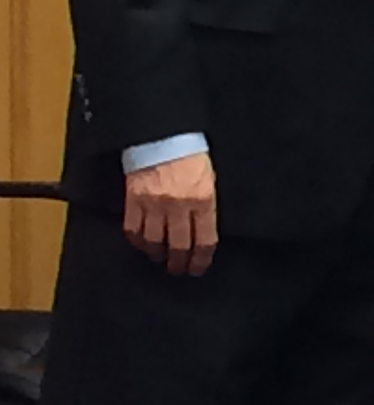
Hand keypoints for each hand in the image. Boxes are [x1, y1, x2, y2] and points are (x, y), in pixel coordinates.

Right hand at [123, 150, 217, 276]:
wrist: (162, 135)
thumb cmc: (191, 155)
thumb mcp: (210, 179)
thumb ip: (207, 205)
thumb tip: (203, 231)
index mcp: (204, 199)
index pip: (205, 240)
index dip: (201, 259)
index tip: (198, 267)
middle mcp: (179, 205)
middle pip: (179, 245)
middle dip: (179, 262)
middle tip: (178, 269)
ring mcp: (154, 204)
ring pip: (154, 241)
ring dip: (157, 254)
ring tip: (160, 258)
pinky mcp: (133, 200)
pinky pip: (133, 229)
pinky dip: (137, 241)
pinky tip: (142, 245)